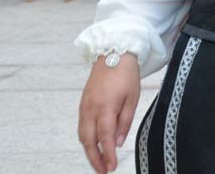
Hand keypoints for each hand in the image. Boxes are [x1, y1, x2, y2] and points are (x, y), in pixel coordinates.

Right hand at [78, 54, 140, 173]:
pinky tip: (93, 145)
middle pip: (88, 140)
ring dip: (89, 151)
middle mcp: (91, 108)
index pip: (105, 137)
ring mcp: (84, 106)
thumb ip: (125, 122)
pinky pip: (81, 126)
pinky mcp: (82, 104)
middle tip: (103, 172)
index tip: (111, 168)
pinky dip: (86, 139)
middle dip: (94, 159)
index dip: (107, 155)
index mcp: (106, 107)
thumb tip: (118, 143)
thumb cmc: (126, 75)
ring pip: (82, 135)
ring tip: (98, 163)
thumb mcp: (132, 98)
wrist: (112, 54)